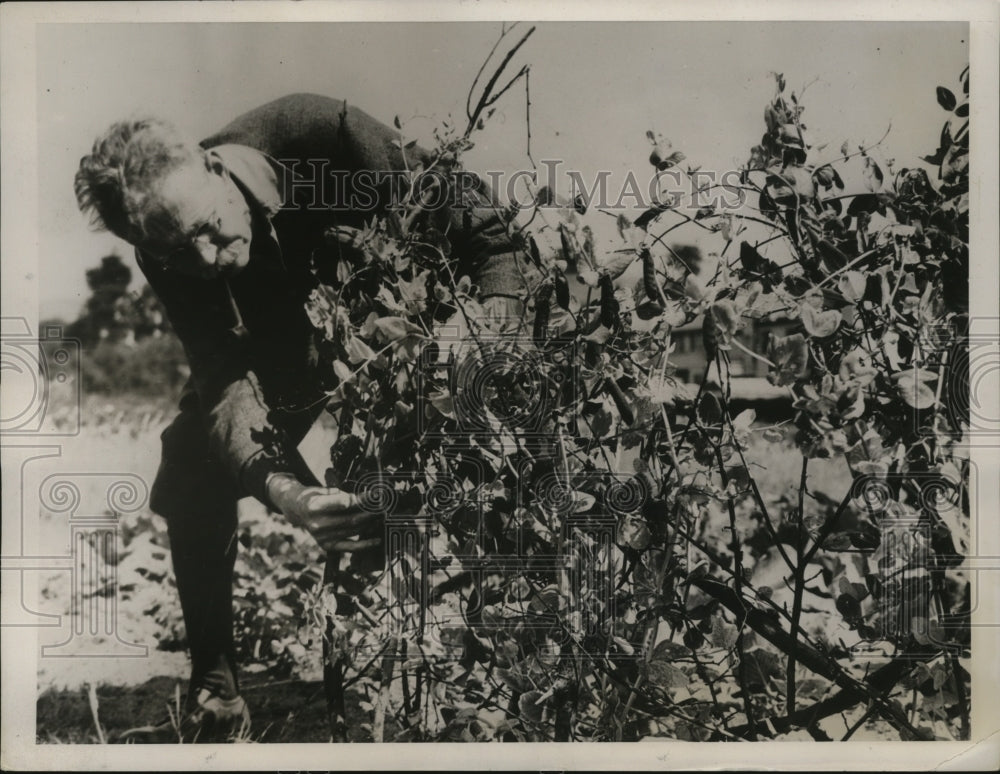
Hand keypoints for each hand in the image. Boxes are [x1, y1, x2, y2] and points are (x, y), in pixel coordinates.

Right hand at [266, 473, 381, 553]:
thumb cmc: (314, 496)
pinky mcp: (327, 546)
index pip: (344, 503)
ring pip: (354, 530)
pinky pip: (350, 547)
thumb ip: (344, 495)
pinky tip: (376, 540)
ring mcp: (322, 537)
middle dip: (371, 512)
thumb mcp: (324, 490)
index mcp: (314, 506)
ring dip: (371, 523)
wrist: (297, 510)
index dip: (362, 500)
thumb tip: (367, 498)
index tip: (374, 495)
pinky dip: (365, 545)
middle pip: (351, 519)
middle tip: (383, 505)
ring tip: (381, 515)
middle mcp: (317, 524)